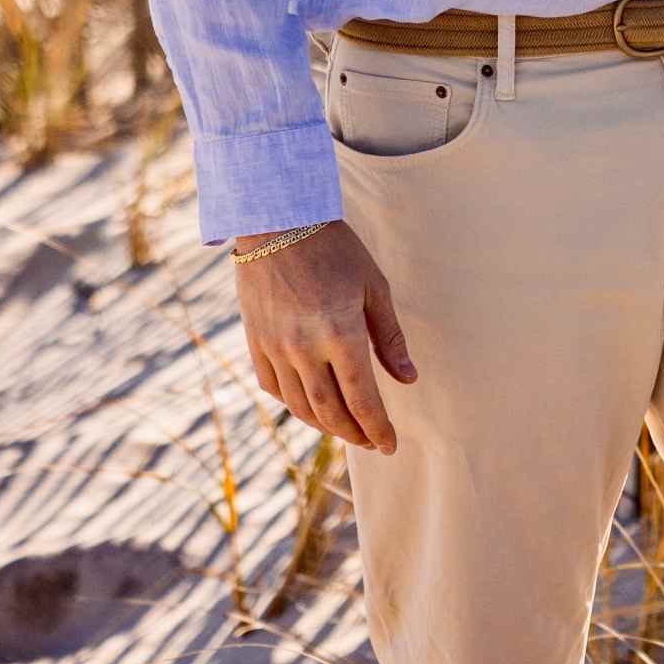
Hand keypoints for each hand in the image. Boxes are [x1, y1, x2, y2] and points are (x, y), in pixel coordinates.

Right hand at [230, 222, 415, 453]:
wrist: (277, 219)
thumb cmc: (335, 248)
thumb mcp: (373, 286)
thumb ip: (389, 337)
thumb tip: (408, 378)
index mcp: (340, 334)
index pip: (362, 399)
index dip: (378, 428)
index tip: (390, 444)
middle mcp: (304, 349)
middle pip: (330, 412)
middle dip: (354, 434)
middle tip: (371, 441)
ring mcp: (275, 347)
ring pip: (300, 407)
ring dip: (325, 426)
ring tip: (346, 429)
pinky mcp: (255, 341)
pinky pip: (274, 387)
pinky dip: (294, 405)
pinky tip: (311, 405)